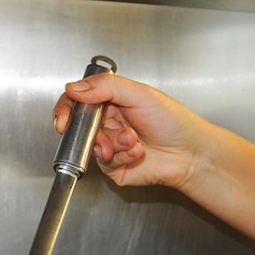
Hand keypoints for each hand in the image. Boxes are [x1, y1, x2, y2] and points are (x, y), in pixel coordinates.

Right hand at [54, 73, 203, 189]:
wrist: (190, 152)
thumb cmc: (173, 121)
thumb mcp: (140, 94)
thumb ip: (105, 87)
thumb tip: (74, 88)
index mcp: (111, 100)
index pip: (78, 100)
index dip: (67, 109)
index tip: (63, 119)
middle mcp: (108, 122)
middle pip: (80, 126)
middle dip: (91, 131)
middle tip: (102, 134)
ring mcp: (110, 145)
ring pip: (92, 146)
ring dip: (113, 143)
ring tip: (133, 139)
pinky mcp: (115, 166)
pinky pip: (105, 162)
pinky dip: (121, 155)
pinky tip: (138, 151)